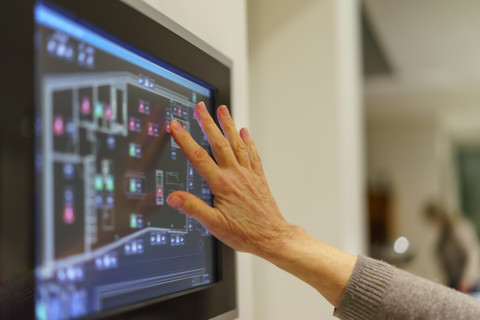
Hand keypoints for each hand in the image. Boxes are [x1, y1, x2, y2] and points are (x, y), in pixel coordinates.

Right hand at [167, 102, 293, 258]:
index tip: (176, 125)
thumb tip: (173, 197)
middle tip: (200, 107)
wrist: (273, 237)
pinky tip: (244, 132)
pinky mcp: (259, 178)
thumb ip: (193, 208)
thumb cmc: (245, 233)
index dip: (185, 139)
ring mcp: (249, 174)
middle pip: (219, 143)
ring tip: (222, 110)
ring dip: (228, 125)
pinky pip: (252, 154)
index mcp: (222, 185)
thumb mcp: (214, 225)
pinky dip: (248, 141)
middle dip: (207, 123)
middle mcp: (236, 175)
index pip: (199, 157)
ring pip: (237, 144)